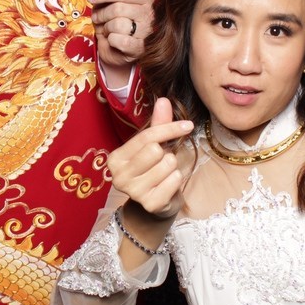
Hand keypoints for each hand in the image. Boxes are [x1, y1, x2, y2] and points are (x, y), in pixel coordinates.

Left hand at [87, 0, 154, 79]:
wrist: (118, 51)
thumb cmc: (115, 25)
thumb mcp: (110, 4)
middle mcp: (150, 14)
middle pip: (118, 8)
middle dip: (102, 15)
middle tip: (98, 20)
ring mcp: (147, 32)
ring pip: (118, 24)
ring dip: (106, 29)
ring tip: (107, 31)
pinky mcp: (141, 48)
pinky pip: (120, 40)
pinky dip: (111, 41)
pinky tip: (113, 41)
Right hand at [106, 98, 193, 217]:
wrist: (155, 204)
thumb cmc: (153, 170)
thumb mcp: (153, 146)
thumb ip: (158, 124)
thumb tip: (163, 100)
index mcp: (116, 158)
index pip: (147, 137)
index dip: (170, 128)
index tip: (188, 125)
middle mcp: (119, 176)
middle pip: (156, 150)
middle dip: (167, 153)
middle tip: (164, 161)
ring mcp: (133, 192)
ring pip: (167, 165)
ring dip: (173, 167)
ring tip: (165, 174)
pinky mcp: (150, 204)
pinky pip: (174, 181)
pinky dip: (176, 180)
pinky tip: (168, 185)